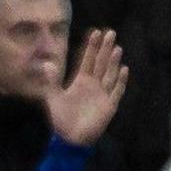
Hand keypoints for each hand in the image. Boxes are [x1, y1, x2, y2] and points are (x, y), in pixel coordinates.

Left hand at [46, 30, 127, 145]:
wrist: (71, 139)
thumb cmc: (62, 119)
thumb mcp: (53, 98)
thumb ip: (52, 81)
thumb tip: (47, 63)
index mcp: (81, 81)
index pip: (87, 60)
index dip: (91, 47)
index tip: (96, 32)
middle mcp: (94, 84)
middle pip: (101, 63)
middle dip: (105, 48)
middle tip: (111, 33)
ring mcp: (103, 94)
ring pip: (110, 74)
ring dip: (113, 62)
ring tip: (117, 47)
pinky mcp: (110, 105)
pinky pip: (117, 90)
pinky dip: (120, 81)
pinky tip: (124, 69)